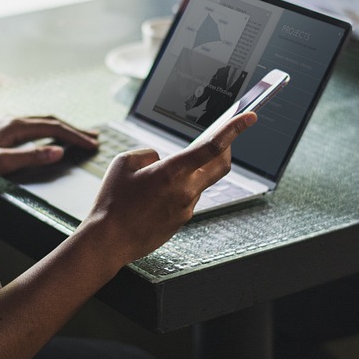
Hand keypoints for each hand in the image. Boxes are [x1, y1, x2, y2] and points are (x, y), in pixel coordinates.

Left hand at [0, 115, 98, 183]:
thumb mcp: (0, 163)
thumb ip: (31, 157)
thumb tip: (59, 151)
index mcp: (14, 125)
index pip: (54, 127)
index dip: (76, 136)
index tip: (93, 144)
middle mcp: (10, 119)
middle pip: (49, 121)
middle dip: (73, 129)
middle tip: (94, 137)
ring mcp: (2, 123)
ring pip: (39, 122)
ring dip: (60, 129)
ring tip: (75, 136)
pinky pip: (28, 126)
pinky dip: (45, 131)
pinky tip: (45, 137)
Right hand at [77, 112, 256, 266]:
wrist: (108, 242)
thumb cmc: (112, 203)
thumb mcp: (124, 163)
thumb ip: (148, 154)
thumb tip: (161, 160)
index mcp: (172, 172)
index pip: (212, 146)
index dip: (234, 129)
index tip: (250, 117)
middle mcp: (186, 191)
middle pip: (221, 165)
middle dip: (227, 148)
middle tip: (223, 138)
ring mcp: (186, 209)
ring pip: (200, 182)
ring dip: (191, 173)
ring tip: (158, 178)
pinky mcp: (181, 222)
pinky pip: (187, 198)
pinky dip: (178, 190)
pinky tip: (154, 196)